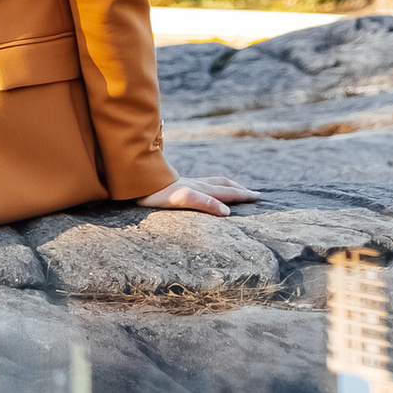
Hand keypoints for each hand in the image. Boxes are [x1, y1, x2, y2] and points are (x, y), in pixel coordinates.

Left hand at [144, 171, 259, 215]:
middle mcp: (194, 184)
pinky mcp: (175, 185)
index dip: (241, 195)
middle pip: (222, 185)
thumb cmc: (155, 192)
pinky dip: (209, 186)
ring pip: (212, 182)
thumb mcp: (182, 199)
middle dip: (239, 190)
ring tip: (234, 187)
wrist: (134, 179)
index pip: (225, 192)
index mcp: (199, 189)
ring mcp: (185, 183)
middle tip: (254, 194)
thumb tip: (227, 212)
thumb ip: (204, 203)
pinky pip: (199, 184)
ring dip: (226, 185)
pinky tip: (203, 188)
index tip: (258, 197)